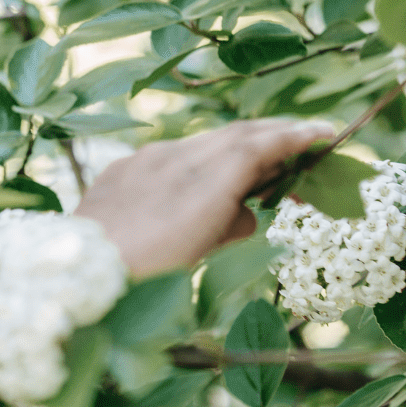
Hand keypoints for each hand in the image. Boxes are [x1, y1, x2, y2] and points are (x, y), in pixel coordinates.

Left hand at [73, 119, 333, 276]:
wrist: (80, 269)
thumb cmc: (148, 273)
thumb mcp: (204, 254)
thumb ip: (233, 225)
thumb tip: (245, 211)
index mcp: (205, 182)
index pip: (257, 146)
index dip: (293, 137)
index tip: (324, 133)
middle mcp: (176, 159)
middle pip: (234, 135)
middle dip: (273, 135)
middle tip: (305, 140)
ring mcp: (145, 159)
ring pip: (202, 142)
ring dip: (235, 145)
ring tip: (260, 158)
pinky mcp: (122, 167)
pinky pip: (168, 154)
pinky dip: (197, 158)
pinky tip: (203, 173)